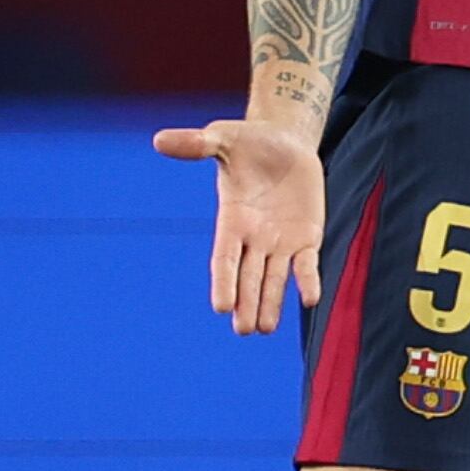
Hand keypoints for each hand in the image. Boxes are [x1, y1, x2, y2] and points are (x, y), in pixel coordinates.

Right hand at [151, 116, 327, 335]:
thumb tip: (159, 140)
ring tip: (265, 329)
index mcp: (231, 220)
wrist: (285, 141)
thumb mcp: (223, 139)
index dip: (223, 282)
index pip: (224, 258)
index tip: (221, 307)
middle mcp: (254, 238)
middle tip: (244, 331)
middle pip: (248, 277)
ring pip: (274, 279)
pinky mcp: (306, 237)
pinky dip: (307, 281)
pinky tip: (310, 299)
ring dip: (270, 303)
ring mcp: (280, 241)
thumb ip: (197, 144)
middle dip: (247, 303)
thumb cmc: (249, 142)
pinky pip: (306, 264)